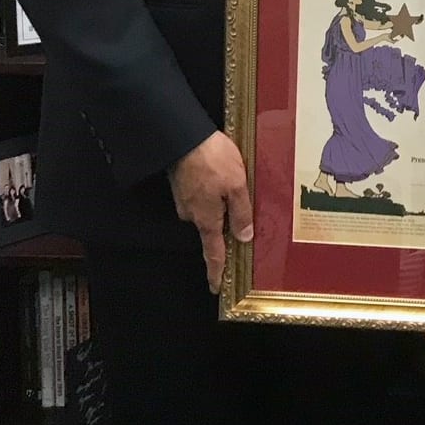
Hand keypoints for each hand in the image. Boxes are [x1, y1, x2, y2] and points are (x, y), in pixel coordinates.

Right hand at [167, 131, 252, 293]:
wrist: (182, 136)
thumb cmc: (212, 160)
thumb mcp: (236, 186)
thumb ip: (241, 212)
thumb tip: (243, 237)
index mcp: (207, 218)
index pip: (213, 253)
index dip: (216, 271)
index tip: (216, 287)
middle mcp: (192, 214)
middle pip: (211, 228)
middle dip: (224, 224)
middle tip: (239, 213)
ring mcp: (184, 199)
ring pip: (206, 209)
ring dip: (218, 202)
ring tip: (232, 184)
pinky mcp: (182, 184)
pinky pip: (201, 195)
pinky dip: (211, 190)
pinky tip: (219, 176)